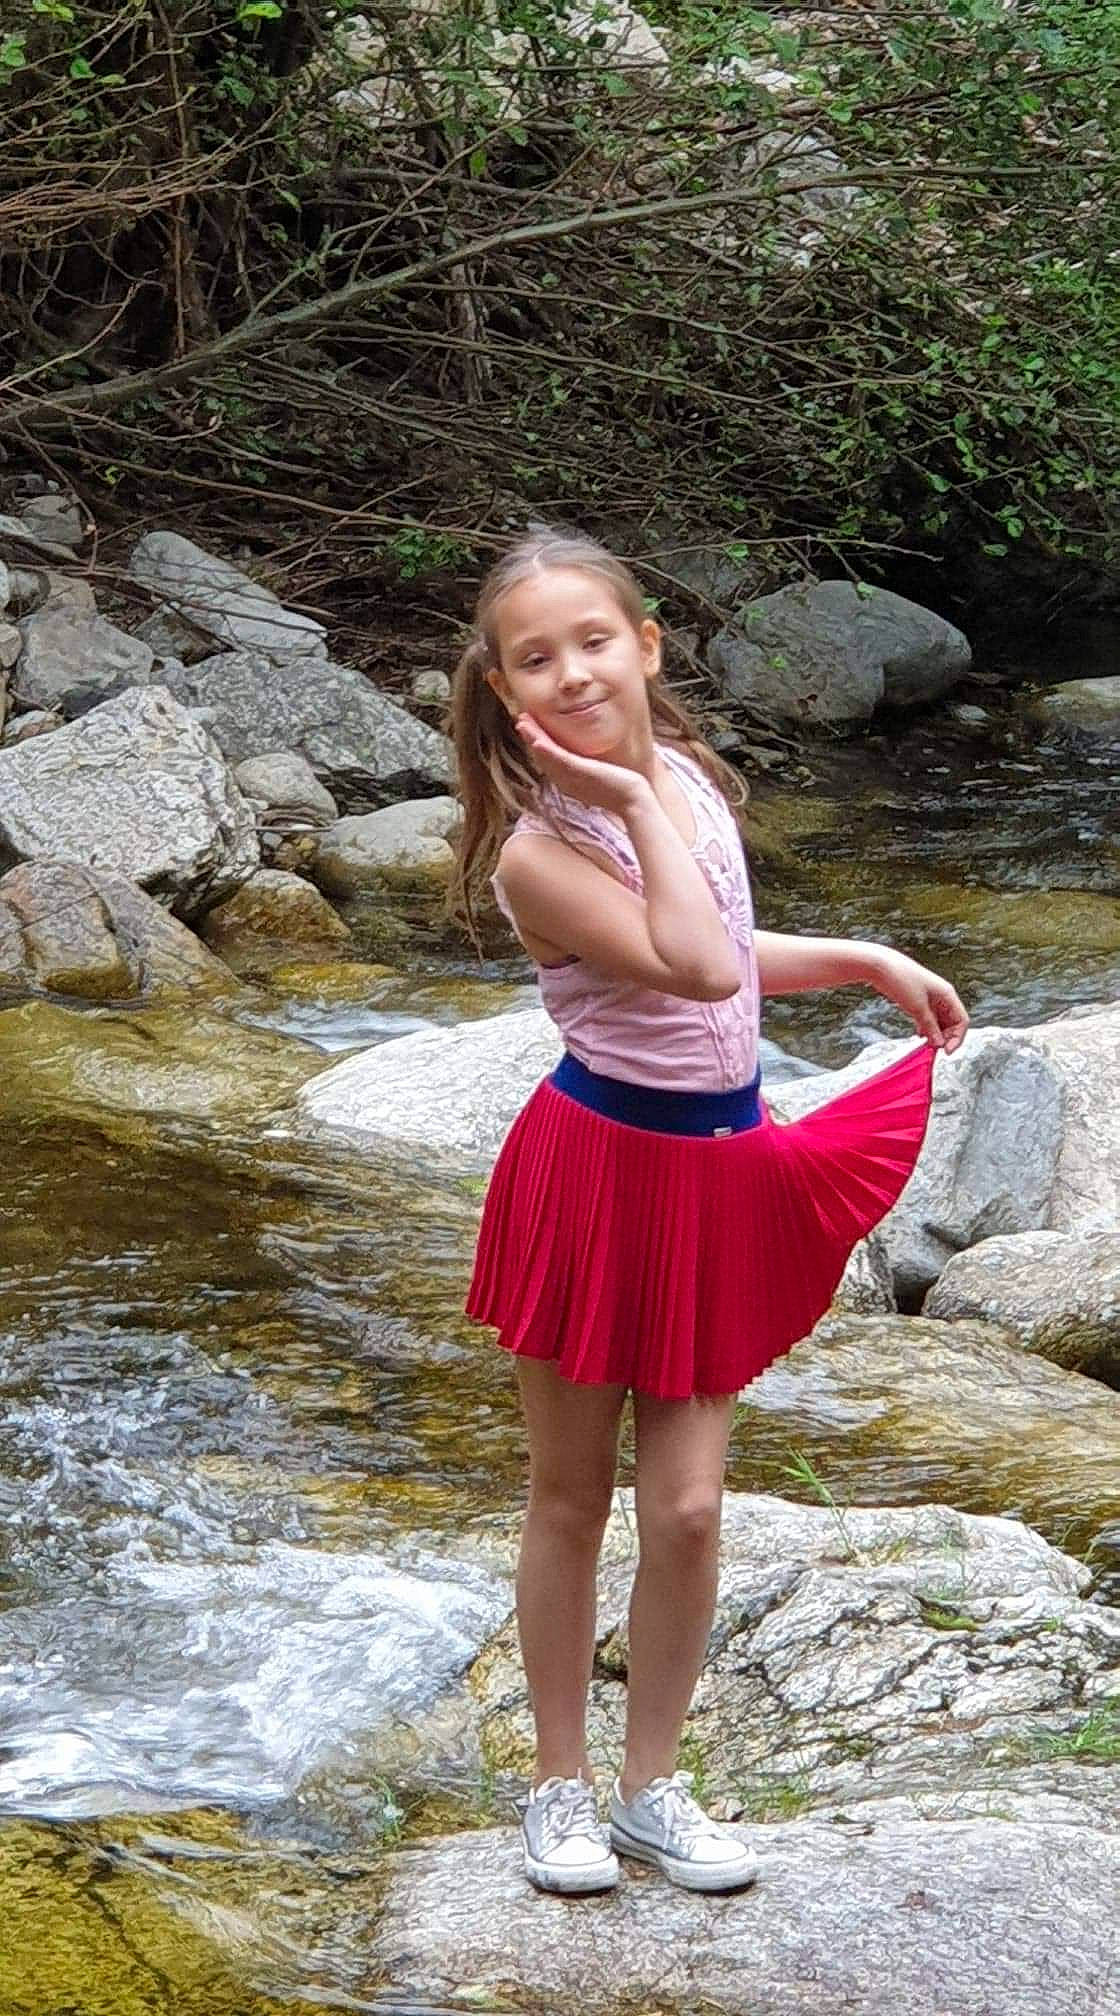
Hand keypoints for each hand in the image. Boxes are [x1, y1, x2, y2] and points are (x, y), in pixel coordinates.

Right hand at [514, 713, 649, 817]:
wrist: (633, 802)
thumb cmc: (621, 789)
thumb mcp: (599, 776)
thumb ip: (589, 768)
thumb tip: (589, 758)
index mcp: (568, 780)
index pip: (549, 760)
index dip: (537, 743)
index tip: (530, 728)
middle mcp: (566, 780)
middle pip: (543, 757)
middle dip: (530, 737)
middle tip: (520, 721)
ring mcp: (572, 778)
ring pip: (547, 756)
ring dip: (533, 739)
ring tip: (522, 724)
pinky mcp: (581, 773)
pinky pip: (561, 761)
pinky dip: (548, 751)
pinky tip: (537, 741)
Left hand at [872, 949, 969, 1053]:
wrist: (880, 966)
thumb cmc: (901, 980)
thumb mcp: (917, 1007)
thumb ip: (930, 1026)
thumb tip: (939, 1043)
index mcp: (947, 994)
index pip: (962, 1020)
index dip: (957, 1037)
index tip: (946, 1051)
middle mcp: (942, 996)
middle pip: (952, 1022)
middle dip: (946, 1037)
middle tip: (933, 1050)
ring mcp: (930, 998)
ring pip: (940, 1021)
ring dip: (935, 1034)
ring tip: (925, 1045)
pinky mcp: (918, 1000)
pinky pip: (928, 1017)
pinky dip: (926, 1028)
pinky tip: (919, 1035)